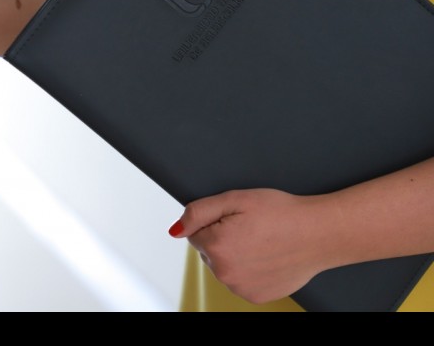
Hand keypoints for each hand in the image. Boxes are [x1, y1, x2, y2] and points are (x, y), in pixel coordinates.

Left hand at [169, 189, 329, 303]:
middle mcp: (225, 273)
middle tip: (251, 228)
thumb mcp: (235, 199)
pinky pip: (241, 280)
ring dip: (235, 255)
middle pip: (208, 251)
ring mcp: (240, 288)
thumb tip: (176, 229)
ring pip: (224, 267)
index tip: (237, 219)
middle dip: (222, 239)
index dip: (215, 221)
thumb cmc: (282, 213)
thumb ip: (198, 212)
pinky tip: (267, 257)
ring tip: (262, 242)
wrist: (320, 234)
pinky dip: (250, 270)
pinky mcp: (255, 296)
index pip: (195, 233)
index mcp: (216, 247)